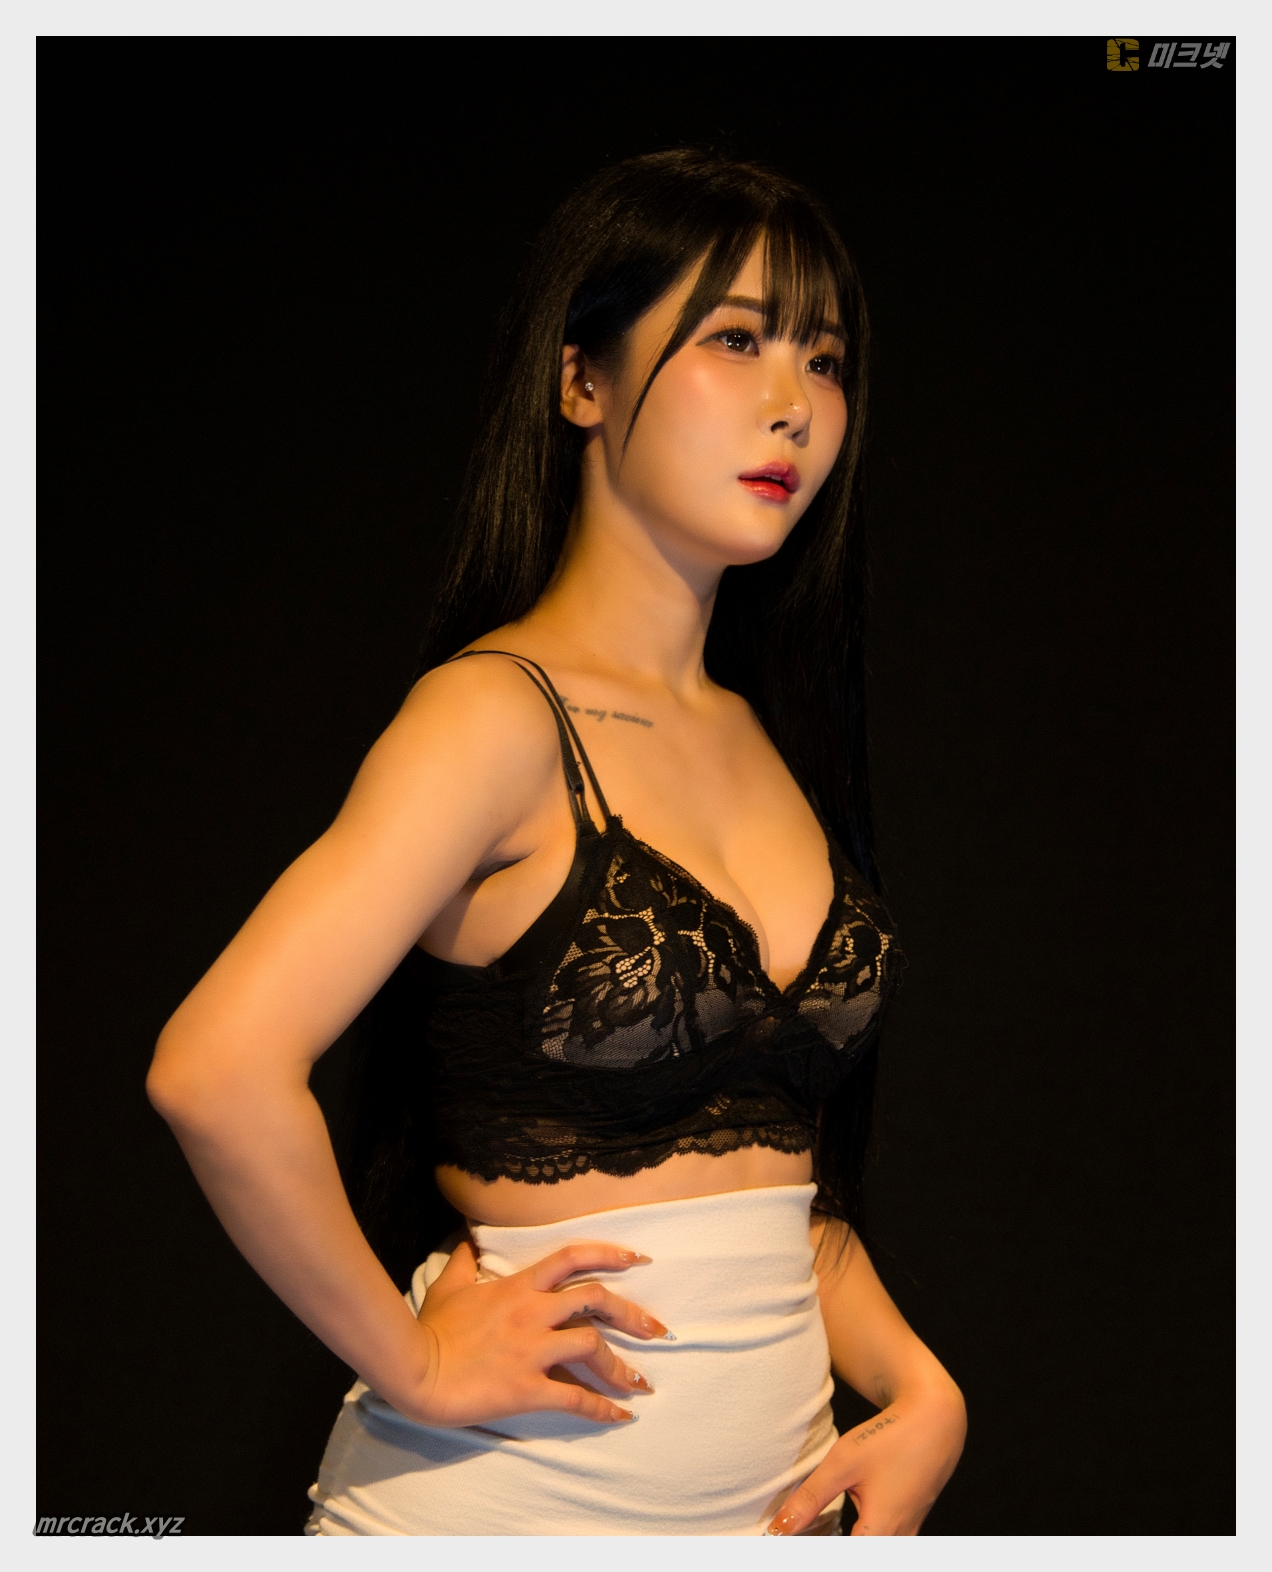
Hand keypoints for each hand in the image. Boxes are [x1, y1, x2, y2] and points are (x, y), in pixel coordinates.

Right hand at [406, 1238, 669, 1427]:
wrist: (415, 1370)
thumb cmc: (431, 1329)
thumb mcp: (448, 1286)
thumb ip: (464, 1261)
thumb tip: (467, 1240)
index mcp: (519, 1287)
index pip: (572, 1258)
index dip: (609, 1254)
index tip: (638, 1260)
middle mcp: (533, 1312)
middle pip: (596, 1300)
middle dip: (631, 1313)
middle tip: (656, 1329)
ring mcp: (532, 1350)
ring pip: (592, 1346)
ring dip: (621, 1365)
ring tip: (640, 1382)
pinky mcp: (528, 1388)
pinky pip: (575, 1398)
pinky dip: (602, 1408)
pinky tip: (621, 1416)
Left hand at [766, 1385, 965, 1535]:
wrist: (935, 1421)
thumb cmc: (889, 1438)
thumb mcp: (842, 1463)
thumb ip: (810, 1499)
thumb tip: (778, 1530)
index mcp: (880, 1532)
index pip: (844, 1558)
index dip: (816, 1549)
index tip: (788, 1543)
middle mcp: (899, 1540)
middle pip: (860, 1554)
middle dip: (829, 1543)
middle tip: (799, 1534)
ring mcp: (909, 1533)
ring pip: (873, 1548)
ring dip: (847, 1539)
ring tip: (820, 1527)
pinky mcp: (910, 1522)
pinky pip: (884, 1541)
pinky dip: (862, 1535)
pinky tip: (841, 1523)